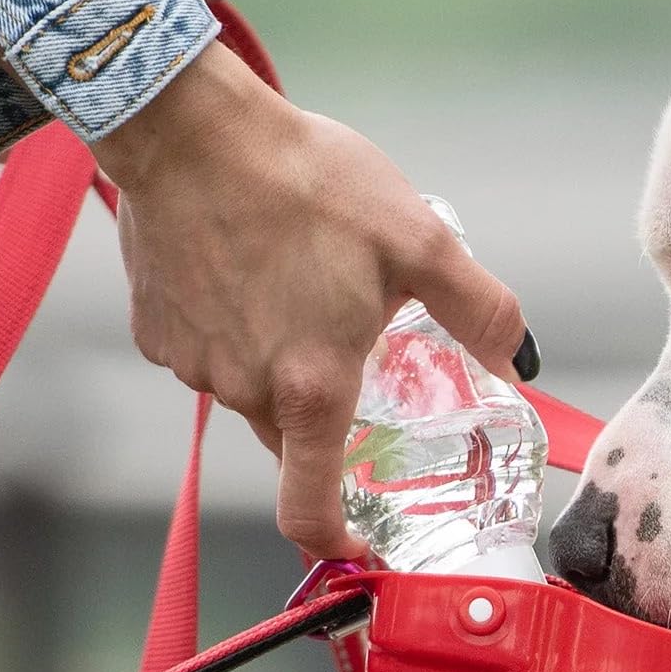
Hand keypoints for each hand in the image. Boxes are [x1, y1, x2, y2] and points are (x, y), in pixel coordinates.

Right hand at [76, 0, 536, 559]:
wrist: (189, 128)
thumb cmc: (307, 180)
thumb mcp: (418, 238)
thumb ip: (477, 308)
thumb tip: (517, 358)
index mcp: (310, 388)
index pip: (308, 510)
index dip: (336, 540)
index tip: (360, 543)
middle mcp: (242, 390)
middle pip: (293, 435)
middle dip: (327, 405)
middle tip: (353, 338)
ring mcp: (190, 363)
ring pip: (249, 386)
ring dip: (280, 356)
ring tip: (301, 275)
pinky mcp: (153, 328)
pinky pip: (207, 348)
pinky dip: (234, 324)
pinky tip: (251, 261)